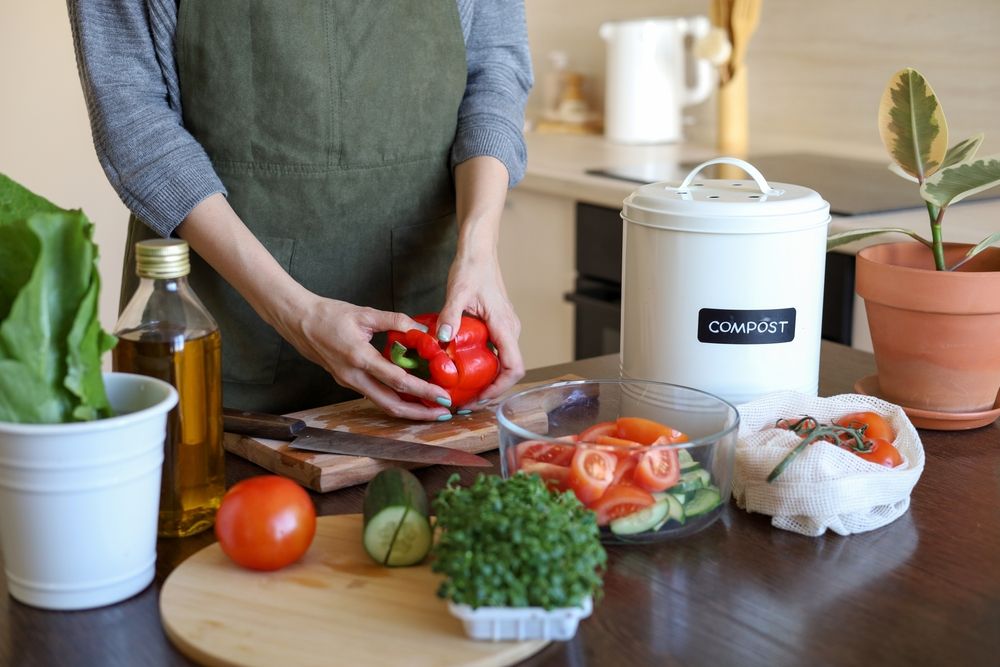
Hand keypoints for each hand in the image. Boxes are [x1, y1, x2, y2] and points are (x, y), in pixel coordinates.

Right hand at [273, 294, 454, 420]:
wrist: (298, 321)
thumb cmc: (329, 315)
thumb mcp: (365, 313)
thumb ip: (395, 320)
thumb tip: (421, 329)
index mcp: (359, 358)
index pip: (398, 381)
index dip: (423, 391)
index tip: (442, 395)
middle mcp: (354, 376)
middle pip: (391, 404)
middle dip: (419, 412)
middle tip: (443, 413)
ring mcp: (349, 382)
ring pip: (382, 404)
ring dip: (408, 410)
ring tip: (431, 409)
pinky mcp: (347, 382)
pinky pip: (374, 396)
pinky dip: (394, 400)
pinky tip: (410, 397)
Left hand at [436, 156, 525, 405]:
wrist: (479, 249)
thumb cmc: (472, 267)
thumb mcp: (457, 291)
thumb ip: (450, 316)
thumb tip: (441, 339)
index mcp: (504, 326)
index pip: (513, 368)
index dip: (499, 389)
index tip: (478, 398)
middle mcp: (510, 329)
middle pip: (508, 370)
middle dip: (489, 389)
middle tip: (465, 401)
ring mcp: (506, 327)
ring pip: (502, 361)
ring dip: (486, 379)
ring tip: (462, 388)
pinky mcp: (498, 324)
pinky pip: (496, 351)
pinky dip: (483, 365)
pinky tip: (462, 366)